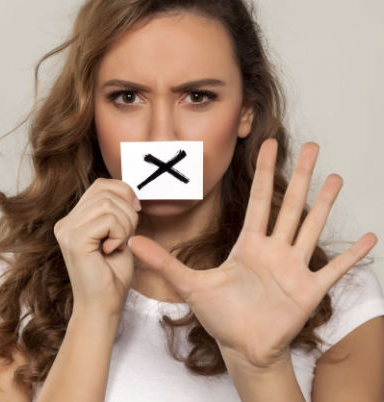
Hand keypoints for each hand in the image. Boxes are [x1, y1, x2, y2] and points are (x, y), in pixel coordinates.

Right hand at [54, 178, 140, 318]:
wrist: (104, 306)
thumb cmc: (113, 274)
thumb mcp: (118, 233)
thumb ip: (117, 210)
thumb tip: (129, 191)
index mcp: (74, 219)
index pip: (101, 185)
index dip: (124, 192)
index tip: (136, 211)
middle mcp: (65, 222)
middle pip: (106, 191)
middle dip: (127, 211)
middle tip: (125, 236)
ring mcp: (66, 230)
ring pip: (109, 204)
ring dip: (125, 225)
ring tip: (117, 245)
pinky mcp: (74, 240)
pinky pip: (109, 220)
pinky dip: (120, 234)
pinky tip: (111, 251)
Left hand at [128, 139, 376, 367]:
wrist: (241, 346)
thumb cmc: (220, 316)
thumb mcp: (190, 284)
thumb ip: (164, 262)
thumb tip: (132, 242)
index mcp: (248, 244)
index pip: (259, 199)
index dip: (263, 171)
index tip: (268, 144)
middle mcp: (274, 250)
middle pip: (290, 205)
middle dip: (301, 176)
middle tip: (314, 146)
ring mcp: (294, 268)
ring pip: (311, 228)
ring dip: (325, 204)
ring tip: (337, 178)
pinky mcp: (309, 292)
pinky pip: (334, 270)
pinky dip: (352, 256)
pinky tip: (370, 238)